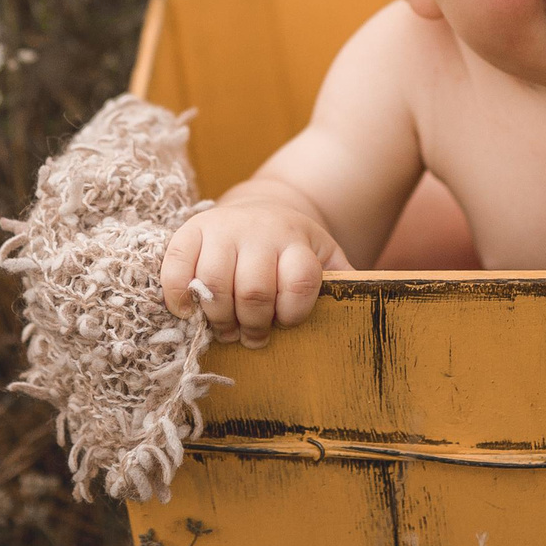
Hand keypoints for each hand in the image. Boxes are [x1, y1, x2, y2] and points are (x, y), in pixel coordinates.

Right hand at [161, 200, 353, 346]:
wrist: (264, 208)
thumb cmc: (295, 249)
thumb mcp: (327, 259)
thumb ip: (344, 282)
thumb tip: (369, 306)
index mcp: (298, 241)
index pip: (300, 281)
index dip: (292, 313)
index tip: (285, 324)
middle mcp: (260, 231)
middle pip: (254, 290)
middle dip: (251, 325)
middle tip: (250, 337)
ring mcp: (222, 229)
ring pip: (214, 283)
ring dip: (218, 317)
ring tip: (224, 328)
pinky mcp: (190, 231)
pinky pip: (176, 267)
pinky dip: (179, 295)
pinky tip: (188, 311)